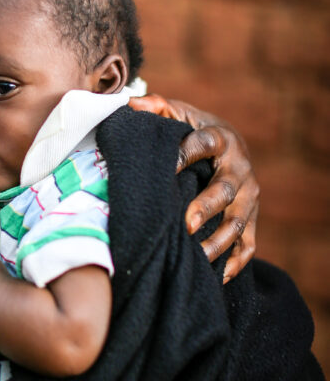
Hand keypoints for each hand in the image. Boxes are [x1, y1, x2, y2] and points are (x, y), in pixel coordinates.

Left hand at [129, 94, 258, 281]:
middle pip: (227, 190)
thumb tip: (130, 103)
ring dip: (219, 241)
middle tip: (186, 223)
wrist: (231, 145)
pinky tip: (219, 277)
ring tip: (197, 255)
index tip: (167, 166)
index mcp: (220, 139)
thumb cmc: (194, 130)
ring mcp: (249, 196)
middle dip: (207, 206)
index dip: (186, 153)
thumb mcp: (178, 114)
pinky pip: (249, 244)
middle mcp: (239, 169)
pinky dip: (237, 261)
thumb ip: (156, 107)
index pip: (204, 144)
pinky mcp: (251, 218)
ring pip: (239, 222)